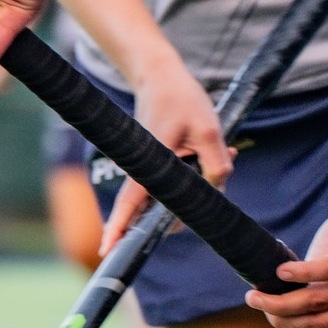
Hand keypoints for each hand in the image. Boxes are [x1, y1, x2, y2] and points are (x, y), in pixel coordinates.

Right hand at [99, 53, 233, 251]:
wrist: (162, 76)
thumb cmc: (182, 99)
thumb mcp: (208, 129)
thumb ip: (216, 164)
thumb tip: (218, 189)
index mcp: (149, 166)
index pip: (129, 204)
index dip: (118, 229)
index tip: (107, 252)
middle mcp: (145, 172)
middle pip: (158, 209)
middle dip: (186, 208)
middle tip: (212, 176)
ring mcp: (150, 170)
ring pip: (175, 194)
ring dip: (198, 184)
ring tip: (220, 150)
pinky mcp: (159, 165)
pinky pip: (178, 180)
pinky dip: (197, 172)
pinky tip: (214, 149)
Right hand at [244, 186, 327, 327]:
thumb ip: (320, 309)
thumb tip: (283, 324)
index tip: (278, 325)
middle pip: (320, 324)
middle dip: (281, 319)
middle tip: (257, 303)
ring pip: (316, 300)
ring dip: (279, 300)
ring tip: (256, 293)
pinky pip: (324, 270)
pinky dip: (297, 273)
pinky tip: (280, 271)